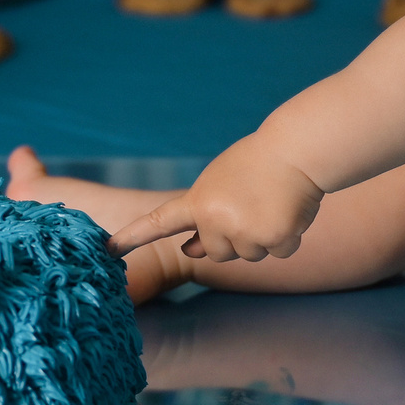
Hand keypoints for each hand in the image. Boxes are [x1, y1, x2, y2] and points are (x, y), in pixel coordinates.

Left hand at [108, 136, 322, 262]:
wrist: (296, 150)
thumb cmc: (257, 163)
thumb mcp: (219, 184)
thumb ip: (201, 217)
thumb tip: (190, 253)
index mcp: (198, 200)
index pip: (158, 222)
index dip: (133, 237)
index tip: (108, 248)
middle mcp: (215, 220)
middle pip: (217, 253)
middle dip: (235, 236)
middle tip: (252, 204)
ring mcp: (243, 232)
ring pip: (250, 255)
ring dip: (263, 236)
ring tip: (271, 203)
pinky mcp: (273, 239)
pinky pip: (278, 252)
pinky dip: (288, 237)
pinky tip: (290, 211)